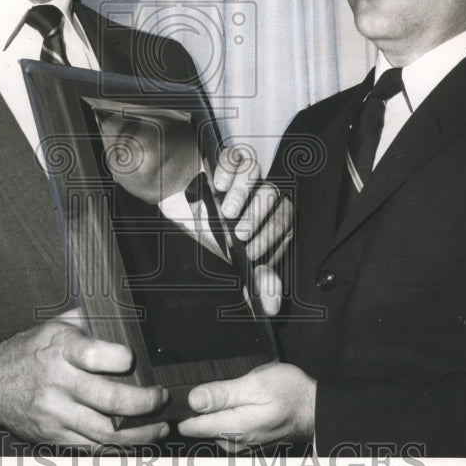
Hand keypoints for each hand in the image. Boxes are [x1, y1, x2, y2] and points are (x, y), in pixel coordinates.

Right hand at [0, 309, 168, 448]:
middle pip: (109, 400)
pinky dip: (118, 448)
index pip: (93, 356)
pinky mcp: (54, 436)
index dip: (120, 358)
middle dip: (144, 402)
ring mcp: (56, 414)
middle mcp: (59, 383)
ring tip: (160, 427)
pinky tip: (136, 440)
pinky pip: (92, 448)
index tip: (135, 358)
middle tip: (161, 397)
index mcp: (60, 350)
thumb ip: (89, 319)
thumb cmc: (28, 350)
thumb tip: (125, 313)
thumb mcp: (55, 325)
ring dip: (140, 433)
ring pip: (105, 432)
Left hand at [177, 363, 315, 452]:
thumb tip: (193, 400)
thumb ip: (223, 393)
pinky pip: (229, 435)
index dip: (182, 417)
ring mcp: (247, 443)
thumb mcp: (255, 384)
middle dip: (193, 420)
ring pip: (217, 434)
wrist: (315, 407)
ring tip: (202, 406)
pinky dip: (222, 424)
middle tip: (180, 403)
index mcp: (238, 426)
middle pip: (206, 432)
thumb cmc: (290, 392)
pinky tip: (225, 411)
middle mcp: (240, 440)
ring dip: (208, 422)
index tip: (168, 409)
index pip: (198, 427)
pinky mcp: (253, 441)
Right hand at [213, 146, 292, 314]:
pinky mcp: (227, 162)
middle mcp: (262, 195)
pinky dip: (229, 169)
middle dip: (259, 218)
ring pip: (256, 175)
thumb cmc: (212, 235)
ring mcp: (246, 177)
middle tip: (241, 236)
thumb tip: (273, 307)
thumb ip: (256, 282)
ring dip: (244, 194)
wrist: (181, 207)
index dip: (272, 239)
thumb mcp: (234, 263)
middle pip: (272, 197)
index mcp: (273, 219)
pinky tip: (220, 185)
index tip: (251, 256)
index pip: (284, 223)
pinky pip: (235, 157)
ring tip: (228, 211)